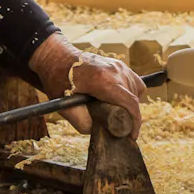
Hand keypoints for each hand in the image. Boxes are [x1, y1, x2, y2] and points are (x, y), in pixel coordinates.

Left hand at [28, 33, 145, 137]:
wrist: (56, 56)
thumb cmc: (58, 79)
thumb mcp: (64, 106)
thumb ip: (82, 122)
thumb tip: (98, 130)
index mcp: (103, 81)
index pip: (130, 102)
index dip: (135, 122)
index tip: (132, 136)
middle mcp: (114, 71)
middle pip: (134, 98)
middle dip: (130, 115)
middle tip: (120, 127)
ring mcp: (117, 65)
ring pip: (136, 88)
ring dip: (131, 103)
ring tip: (118, 112)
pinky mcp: (117, 63)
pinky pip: (133, 80)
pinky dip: (130, 91)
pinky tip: (118, 98)